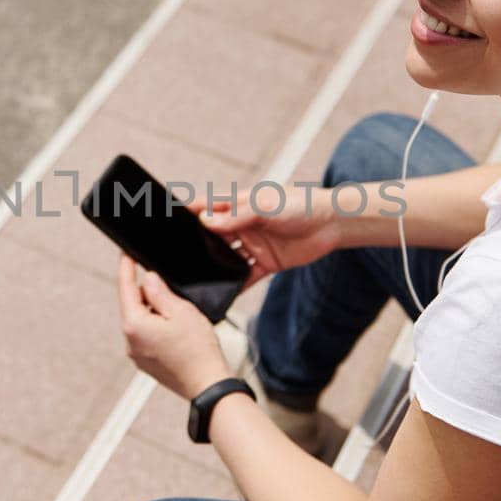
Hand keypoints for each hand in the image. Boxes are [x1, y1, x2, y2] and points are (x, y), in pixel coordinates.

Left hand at [116, 254, 227, 400]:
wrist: (208, 384)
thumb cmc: (198, 351)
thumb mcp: (181, 311)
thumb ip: (160, 292)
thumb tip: (148, 279)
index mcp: (135, 325)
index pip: (126, 289)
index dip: (126, 268)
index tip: (125, 255)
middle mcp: (130, 341)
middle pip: (133, 305)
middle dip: (148, 294)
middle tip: (170, 291)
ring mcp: (137, 354)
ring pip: (141, 321)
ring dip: (155, 312)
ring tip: (180, 317)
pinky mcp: (146, 362)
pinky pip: (147, 336)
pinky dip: (157, 328)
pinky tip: (177, 331)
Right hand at [189, 186, 341, 289]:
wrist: (332, 223)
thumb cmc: (300, 204)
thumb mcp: (265, 207)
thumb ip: (235, 217)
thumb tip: (205, 223)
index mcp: (238, 205)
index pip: (206, 208)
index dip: (187, 213)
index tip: (167, 222)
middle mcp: (242, 225)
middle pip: (212, 237)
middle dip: (197, 246)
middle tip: (180, 258)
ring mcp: (253, 245)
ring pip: (226, 259)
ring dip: (214, 268)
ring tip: (197, 279)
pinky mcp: (265, 263)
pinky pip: (245, 277)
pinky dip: (234, 286)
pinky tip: (222, 295)